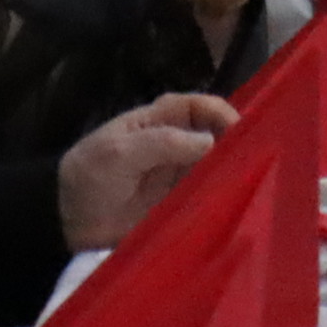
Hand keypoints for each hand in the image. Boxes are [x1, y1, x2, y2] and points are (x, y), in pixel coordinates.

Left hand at [59, 93, 237, 248]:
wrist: (70, 220)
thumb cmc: (90, 176)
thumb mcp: (119, 152)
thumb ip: (163, 142)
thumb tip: (212, 142)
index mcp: (157, 120)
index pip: (197, 106)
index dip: (220, 112)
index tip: (241, 129)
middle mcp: (175, 143)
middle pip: (214, 134)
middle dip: (236, 141)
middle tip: (257, 158)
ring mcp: (180, 174)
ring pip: (217, 164)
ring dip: (234, 170)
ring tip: (254, 180)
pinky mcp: (182, 202)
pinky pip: (209, 194)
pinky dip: (224, 194)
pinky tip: (239, 200)